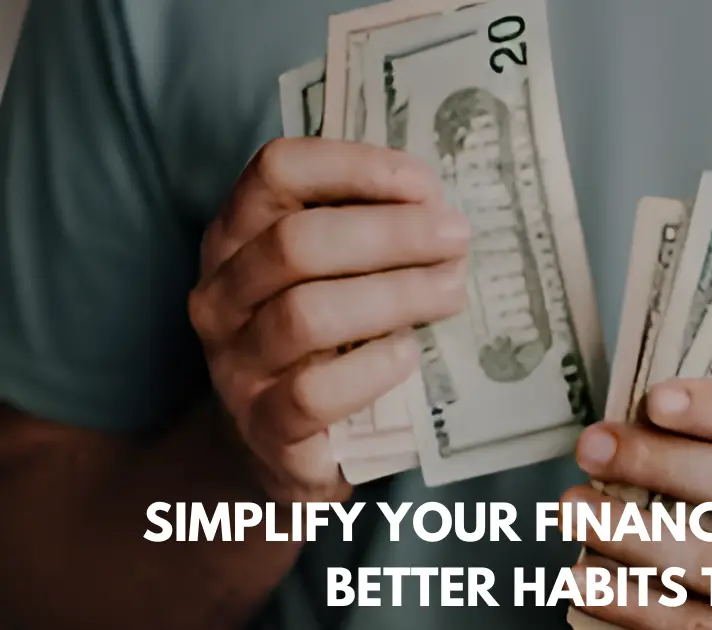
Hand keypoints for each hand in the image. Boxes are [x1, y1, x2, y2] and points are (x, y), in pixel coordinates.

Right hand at [188, 137, 469, 502]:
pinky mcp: (264, 429)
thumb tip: (440, 210)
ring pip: (305, 315)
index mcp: (238, 237)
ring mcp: (236, 365)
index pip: (276, 171)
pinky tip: (408, 355)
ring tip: (451, 293)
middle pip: (295, 243)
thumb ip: (371, 231)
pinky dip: (370, 370)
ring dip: (393, 296)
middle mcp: (222, 295)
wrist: (284, 448)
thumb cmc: (328, 342)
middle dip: (391, 234)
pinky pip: (311, 394)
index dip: (354, 166)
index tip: (424, 185)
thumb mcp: (335, 275)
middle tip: (457, 241)